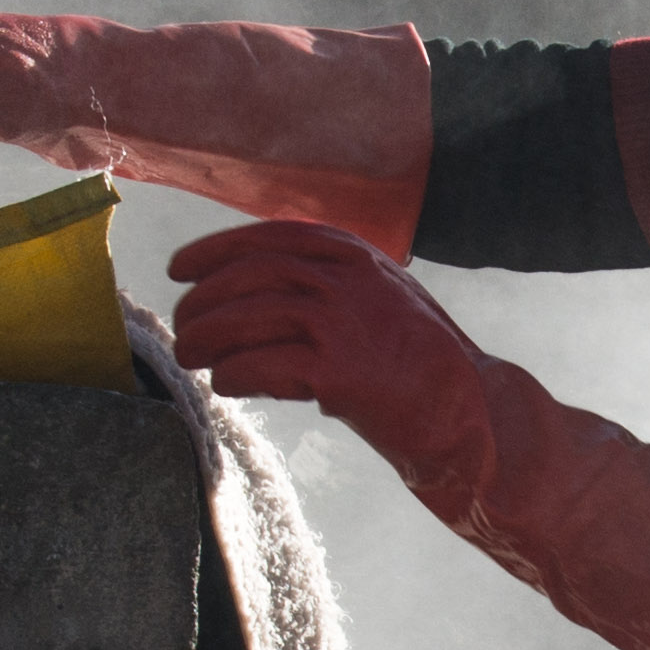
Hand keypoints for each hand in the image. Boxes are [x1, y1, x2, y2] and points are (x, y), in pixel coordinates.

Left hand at [171, 219, 503, 497]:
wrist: (470, 412)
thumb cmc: (420, 362)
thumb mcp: (378, 299)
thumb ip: (329, 284)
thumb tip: (254, 292)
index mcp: (355, 254)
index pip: (268, 236)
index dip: (215, 250)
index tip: (180, 269)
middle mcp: (346, 279)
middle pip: (248, 275)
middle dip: (203, 300)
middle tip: (182, 326)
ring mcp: (342, 322)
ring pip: (247, 317)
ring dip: (206, 336)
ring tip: (190, 356)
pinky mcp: (338, 371)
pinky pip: (261, 365)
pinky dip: (234, 373)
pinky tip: (225, 383)